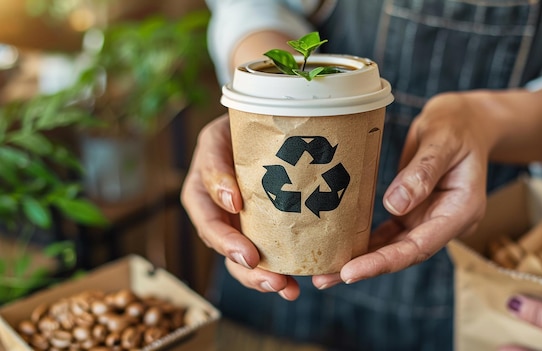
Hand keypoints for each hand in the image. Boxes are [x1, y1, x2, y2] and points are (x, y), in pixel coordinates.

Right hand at [181, 114, 300, 299]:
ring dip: (265, 278)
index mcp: (201, 194)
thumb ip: (216, 165)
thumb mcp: (217, 137)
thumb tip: (230, 201)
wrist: (261, 123)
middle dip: (249, 272)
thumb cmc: (235, 126)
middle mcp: (218, 214)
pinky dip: (282, 270)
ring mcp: (240, 224)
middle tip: (274, 281)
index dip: (225, 242)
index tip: (247, 253)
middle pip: (227, 252)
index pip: (208, 223)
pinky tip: (297, 283)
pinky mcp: (263, 228)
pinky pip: (269, 252)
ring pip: (246, 260)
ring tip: (288, 289)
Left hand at [313, 92, 495, 288]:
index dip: (385, 261)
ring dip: (360, 260)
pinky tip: (340, 250)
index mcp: (462, 211)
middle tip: (324, 279)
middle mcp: (445, 222)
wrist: (464, 121)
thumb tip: (394, 205)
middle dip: (365, 268)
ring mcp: (428, 219)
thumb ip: (423, 171)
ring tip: (324, 273)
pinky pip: (387, 233)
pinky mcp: (413, 212)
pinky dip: (365, 242)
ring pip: (393, 247)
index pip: (420, 245)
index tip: (351, 271)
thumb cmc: (457, 126)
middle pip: (403, 253)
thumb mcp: (443, 140)